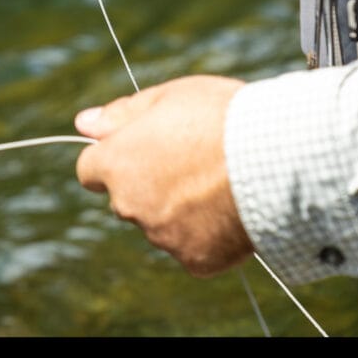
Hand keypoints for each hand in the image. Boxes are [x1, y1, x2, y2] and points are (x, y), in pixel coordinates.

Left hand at [74, 75, 253, 276]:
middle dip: (146, 183)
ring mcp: (162, 236)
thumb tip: (82, 123)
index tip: (138, 150)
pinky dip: (204, 233)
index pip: (89, 170)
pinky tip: (228, 208)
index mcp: (117, 164)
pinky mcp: (196, 260)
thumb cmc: (219, 118)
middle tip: (188, 161)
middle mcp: (130, 205)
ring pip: (158, 223)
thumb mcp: (167, 97)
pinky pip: (191, 247)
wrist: (275, 160)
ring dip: (175, 208)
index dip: (111, 159)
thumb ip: (121, 114)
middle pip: (125, 198)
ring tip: (216, 181)